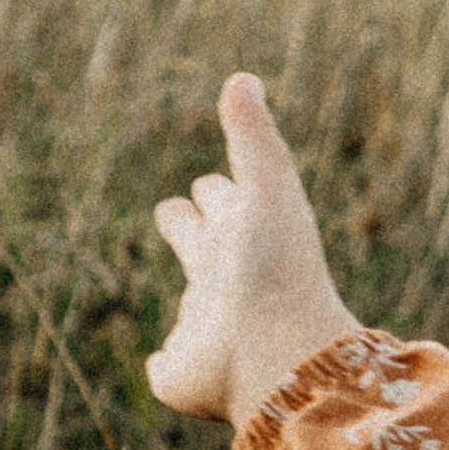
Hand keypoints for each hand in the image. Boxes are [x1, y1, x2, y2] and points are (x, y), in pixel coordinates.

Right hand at [148, 75, 357, 427]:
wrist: (281, 355)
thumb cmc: (278, 269)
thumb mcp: (270, 192)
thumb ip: (256, 139)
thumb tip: (244, 77)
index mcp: (244, 238)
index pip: (222, 203)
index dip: (217, 191)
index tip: (213, 184)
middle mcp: (227, 283)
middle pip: (200, 246)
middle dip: (190, 226)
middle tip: (177, 212)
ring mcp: (208, 330)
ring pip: (195, 308)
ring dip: (191, 301)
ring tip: (189, 291)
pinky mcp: (185, 372)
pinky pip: (169, 366)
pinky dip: (167, 365)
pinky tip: (167, 362)